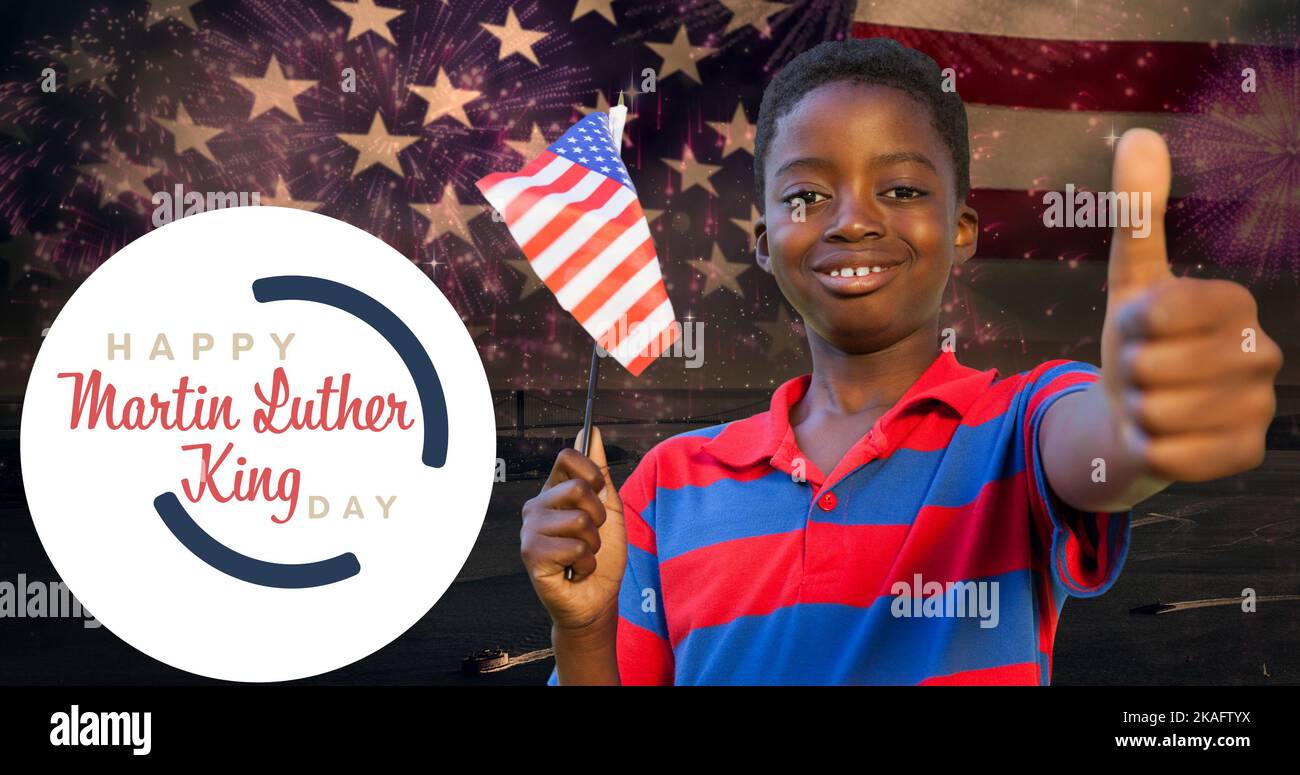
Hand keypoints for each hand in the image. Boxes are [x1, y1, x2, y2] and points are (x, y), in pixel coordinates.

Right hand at [520, 425, 626, 631]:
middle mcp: (537, 505)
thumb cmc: (602, 556)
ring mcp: (530, 529)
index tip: (599, 493)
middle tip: (592, 536)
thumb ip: (599, 471)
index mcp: (554, 491)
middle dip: (599, 517)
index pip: (568, 456)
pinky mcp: (531, 554)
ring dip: (594, 544)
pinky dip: (586, 563)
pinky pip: (574, 547)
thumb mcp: (609, 509)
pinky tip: (574, 570)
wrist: (597, 599)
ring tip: (583, 556)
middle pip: (579, 487)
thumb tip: (589, 429)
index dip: (591, 472)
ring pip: (580, 520)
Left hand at [1100, 128, 1283, 481]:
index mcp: (1235, 303)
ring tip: (1150, 404)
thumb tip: (1138, 134)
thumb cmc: (1137, 343)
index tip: (1138, 330)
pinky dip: (1152, 450)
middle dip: (1127, 375)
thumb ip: (1138, 214)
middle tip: (1141, 375)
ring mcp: (1260, 406)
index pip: (1159, 311)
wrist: (1135, 417)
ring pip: (1160, 413)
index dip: (1130, 326)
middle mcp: (1261, 352)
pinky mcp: (1246, 453)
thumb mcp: (1131, 279)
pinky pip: (1176, 456)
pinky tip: (1163, 438)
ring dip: (1136, 413)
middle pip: (1152, 367)